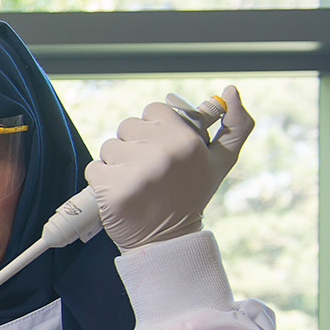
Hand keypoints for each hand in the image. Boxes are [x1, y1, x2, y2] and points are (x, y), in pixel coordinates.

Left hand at [86, 85, 253, 251]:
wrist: (167, 240)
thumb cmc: (192, 195)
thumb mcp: (222, 161)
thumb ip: (235, 125)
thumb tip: (232, 90)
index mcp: (187, 140)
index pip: (153, 109)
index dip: (153, 128)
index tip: (161, 147)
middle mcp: (162, 153)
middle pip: (128, 126)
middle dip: (134, 145)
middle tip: (149, 169)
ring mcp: (135, 171)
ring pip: (109, 146)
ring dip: (117, 162)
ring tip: (136, 182)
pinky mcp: (111, 189)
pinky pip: (94, 168)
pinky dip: (102, 179)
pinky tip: (121, 192)